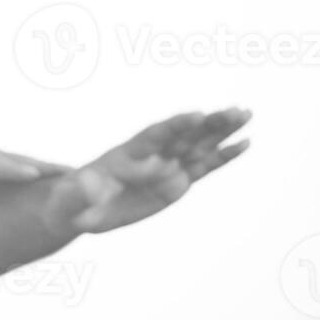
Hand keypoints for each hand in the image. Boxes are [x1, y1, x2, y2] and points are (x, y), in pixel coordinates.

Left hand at [42, 108, 250, 235]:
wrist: (81, 210)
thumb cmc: (73, 201)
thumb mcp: (72, 198)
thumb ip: (82, 190)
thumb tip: (88, 184)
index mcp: (127, 154)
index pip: (155, 135)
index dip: (175, 125)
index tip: (196, 114)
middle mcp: (151, 155)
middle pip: (183, 135)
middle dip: (208, 123)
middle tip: (236, 110)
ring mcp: (166, 166)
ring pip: (198, 145)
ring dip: (222, 131)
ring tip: (246, 114)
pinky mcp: (176, 181)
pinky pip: (202, 167)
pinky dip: (222, 156)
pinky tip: (244, 144)